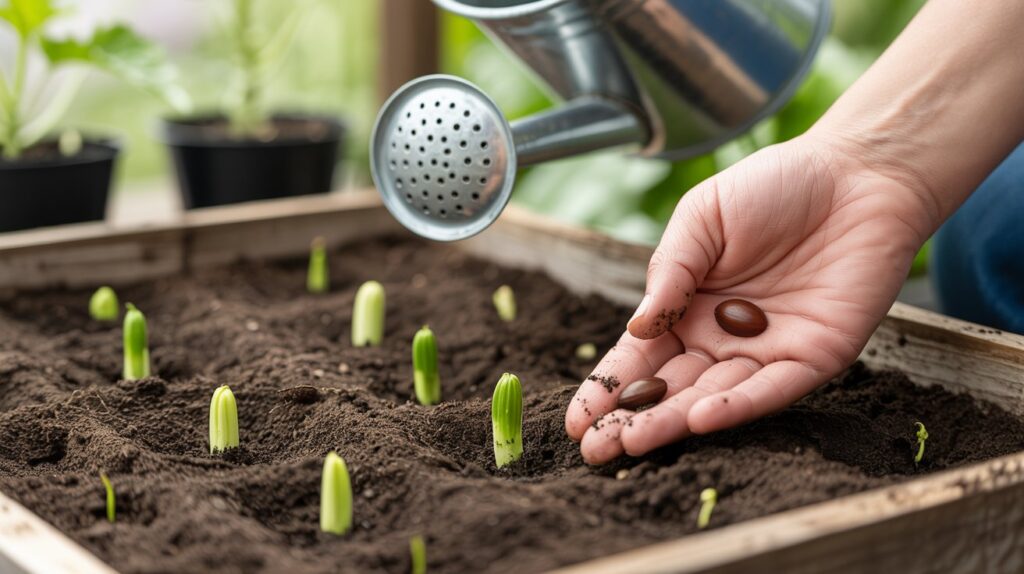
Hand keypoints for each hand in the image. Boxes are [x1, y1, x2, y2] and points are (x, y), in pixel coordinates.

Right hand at [564, 134, 935, 463]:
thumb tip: (635, 330)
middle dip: (631, 419)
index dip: (607, 389)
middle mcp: (721, 339)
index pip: (640, 359)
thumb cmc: (774, 186)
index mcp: (686, 307)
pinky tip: (700, 419)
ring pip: (712, 397)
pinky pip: (771, 389)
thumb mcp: (703, 219)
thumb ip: (670, 272)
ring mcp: (766, 352)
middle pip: (669, 388)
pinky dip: (738, 406)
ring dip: (673, 421)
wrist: (856, 173)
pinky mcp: (814, 358)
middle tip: (595, 449)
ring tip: (632, 441)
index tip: (576, 420)